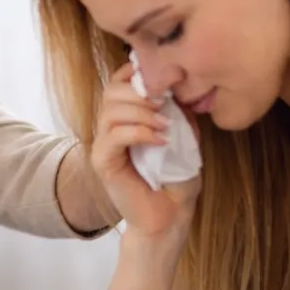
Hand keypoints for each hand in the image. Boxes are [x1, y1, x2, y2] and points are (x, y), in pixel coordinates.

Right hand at [90, 62, 201, 240]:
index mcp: (125, 117)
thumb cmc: (176, 179)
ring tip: (166, 126)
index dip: (135, 73)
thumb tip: (180, 88)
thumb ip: (179, 112)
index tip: (163, 80)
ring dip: (142, 112)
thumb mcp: (186, 137)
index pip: (117, 82)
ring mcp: (104, 144)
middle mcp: (109, 127)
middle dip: (140, 91)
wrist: (170, 216)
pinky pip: (114, 135)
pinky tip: (160, 140)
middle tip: (165, 105)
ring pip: (111, 110)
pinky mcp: (103, 162)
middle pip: (111, 90)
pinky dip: (139, 132)